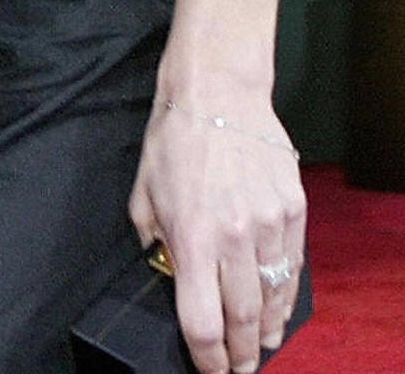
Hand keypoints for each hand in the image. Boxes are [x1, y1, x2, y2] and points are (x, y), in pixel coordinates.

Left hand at [129, 92, 304, 373]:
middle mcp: (234, 236)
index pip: (201, 321)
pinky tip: (276, 307)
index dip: (206, 358)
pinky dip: (285, 295)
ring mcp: (269, 224)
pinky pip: (293, 268)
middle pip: (242, 320)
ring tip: (257, 346)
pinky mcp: (292, 210)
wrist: (218, 91)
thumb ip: (152, 238)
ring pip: (273, 299)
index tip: (208, 370)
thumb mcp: (143, 191)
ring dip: (265, 330)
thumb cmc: (174, 138)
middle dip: (240, 355)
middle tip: (238, 369)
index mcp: (191, 234)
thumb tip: (165, 271)